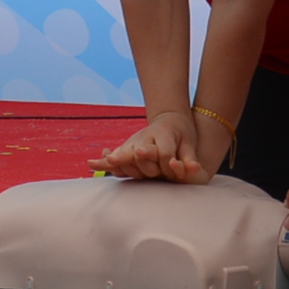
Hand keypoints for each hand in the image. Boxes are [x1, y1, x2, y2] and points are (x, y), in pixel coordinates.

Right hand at [92, 109, 213, 184]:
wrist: (170, 119)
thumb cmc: (182, 133)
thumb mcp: (190, 143)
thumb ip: (190, 158)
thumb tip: (196, 170)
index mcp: (164, 135)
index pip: (164, 153)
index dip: (168, 163)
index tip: (172, 167)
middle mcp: (146, 137)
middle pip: (141, 154)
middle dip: (144, 165)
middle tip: (141, 169)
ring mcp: (134, 141)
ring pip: (125, 152)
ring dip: (116, 159)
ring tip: (107, 161)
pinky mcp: (127, 147)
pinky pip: (116, 155)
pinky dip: (104, 160)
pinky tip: (92, 163)